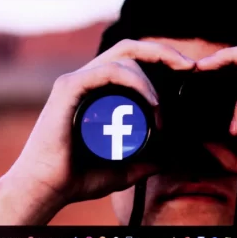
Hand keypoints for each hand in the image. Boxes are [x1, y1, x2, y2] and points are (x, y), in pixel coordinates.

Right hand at [0, 40, 194, 224]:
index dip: (162, 59)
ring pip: (123, 58)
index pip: (133, 60)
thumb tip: (166, 158)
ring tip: (162, 109)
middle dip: (164, 52)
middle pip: (130, 48)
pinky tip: (152, 102)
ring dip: (151, 79)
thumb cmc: (76, 178)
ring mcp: (76, 81)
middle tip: (190, 67)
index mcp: (97, 91)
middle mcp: (86, 79)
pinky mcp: (68, 88)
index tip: (189, 73)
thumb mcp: (122, 169)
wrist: (46, 189)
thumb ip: (143, 163)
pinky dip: (135, 81)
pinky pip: (107, 71)